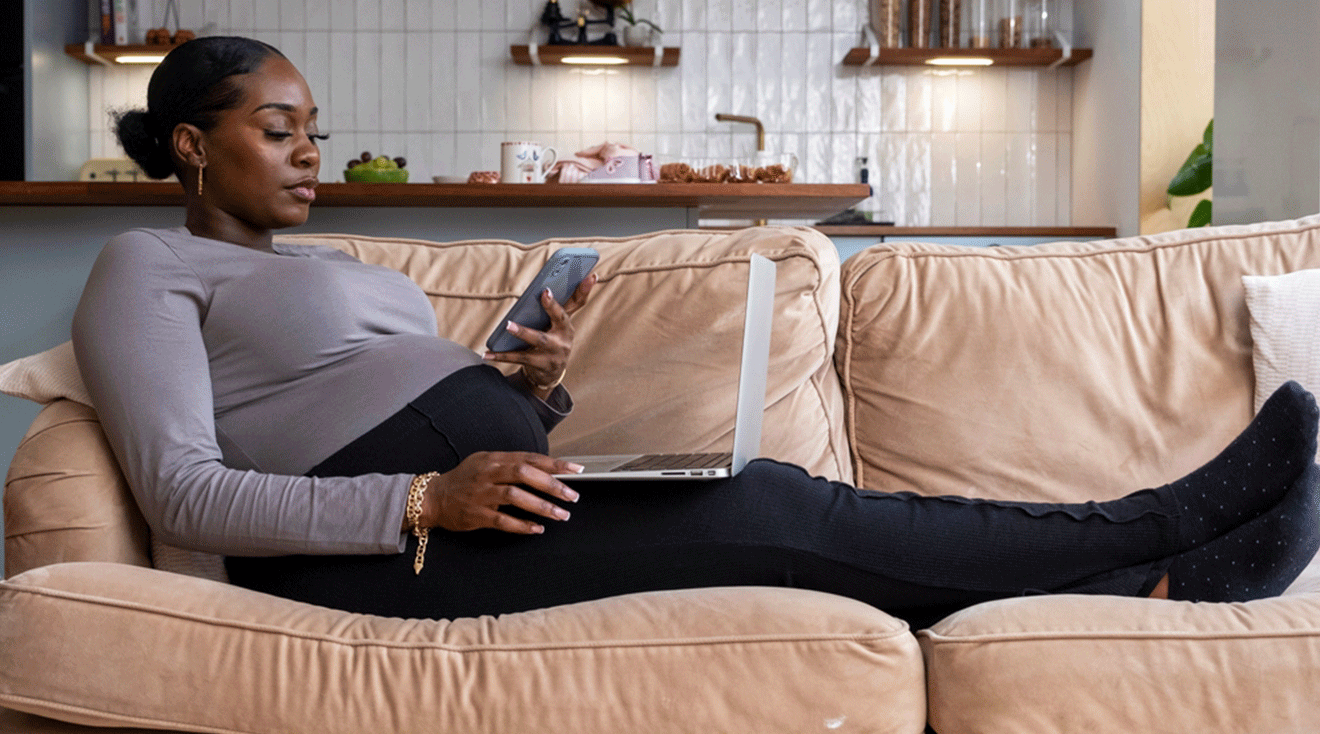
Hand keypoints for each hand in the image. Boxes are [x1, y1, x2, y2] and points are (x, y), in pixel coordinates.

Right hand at [422, 452, 583, 534]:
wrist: (433, 497)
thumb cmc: (464, 479)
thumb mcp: (485, 462)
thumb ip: (511, 463)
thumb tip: (544, 467)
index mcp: (494, 459)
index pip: (529, 458)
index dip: (554, 464)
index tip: (575, 469)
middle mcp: (489, 474)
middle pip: (525, 474)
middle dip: (552, 485)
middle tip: (572, 495)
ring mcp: (482, 494)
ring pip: (516, 497)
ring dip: (541, 506)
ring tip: (561, 514)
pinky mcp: (476, 514)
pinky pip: (502, 520)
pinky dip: (522, 525)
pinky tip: (537, 529)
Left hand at [484, 274, 597, 397]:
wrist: (549, 375)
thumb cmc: (550, 342)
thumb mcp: (555, 326)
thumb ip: (552, 308)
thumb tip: (543, 286)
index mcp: (567, 324)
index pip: (579, 303)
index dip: (585, 289)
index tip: (589, 275)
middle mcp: (564, 338)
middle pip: (560, 319)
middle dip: (553, 306)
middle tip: (544, 293)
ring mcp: (554, 353)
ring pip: (538, 340)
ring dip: (523, 332)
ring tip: (508, 325)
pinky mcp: (541, 365)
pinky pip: (519, 358)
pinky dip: (501, 356)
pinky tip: (487, 354)